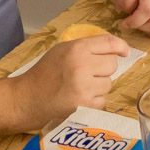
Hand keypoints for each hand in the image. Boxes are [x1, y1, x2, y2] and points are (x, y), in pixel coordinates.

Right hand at [14, 34, 129, 128]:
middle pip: (112, 64)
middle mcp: (82, 66)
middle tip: (88, 74)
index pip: (109, 42)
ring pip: (109, 83)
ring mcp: (83, 87)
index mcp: (76, 49)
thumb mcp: (62, 50)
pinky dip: (94, 101)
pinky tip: (79, 99)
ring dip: (99, 86)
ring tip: (80, 87)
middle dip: (104, 69)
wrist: (24, 99)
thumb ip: (86, 47)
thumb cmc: (44, 73)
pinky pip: (103, 100)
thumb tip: (115, 48)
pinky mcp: (84, 106)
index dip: (121, 46)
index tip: (124, 51)